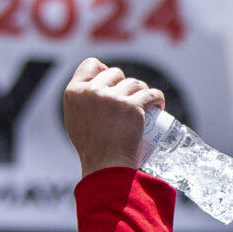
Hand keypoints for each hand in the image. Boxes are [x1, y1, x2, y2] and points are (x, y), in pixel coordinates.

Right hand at [62, 57, 162, 177]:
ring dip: (142, 91)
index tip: (113, 81)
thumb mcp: (74, 120)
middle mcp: (92, 91)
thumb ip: (82, 102)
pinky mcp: (133, 107)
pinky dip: (157, 99)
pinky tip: (158, 105)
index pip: (91, 64)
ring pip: (135, 83)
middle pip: (116, 73)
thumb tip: (95, 89)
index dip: (103, 69)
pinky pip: (152, 94)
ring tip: (145, 105)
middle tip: (130, 99)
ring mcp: (113, 98)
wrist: (105, 166)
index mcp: (74, 92)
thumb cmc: (91, 149)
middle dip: (125, 83)